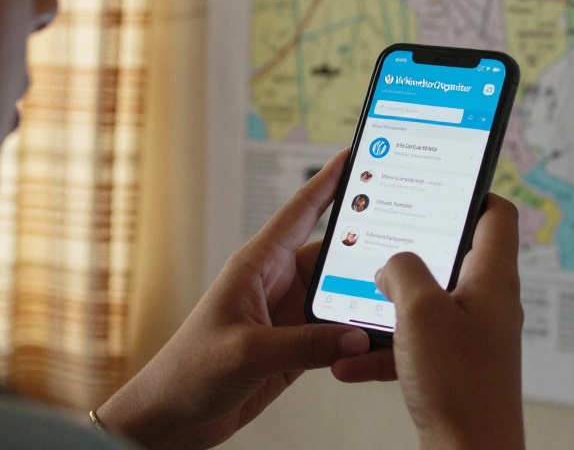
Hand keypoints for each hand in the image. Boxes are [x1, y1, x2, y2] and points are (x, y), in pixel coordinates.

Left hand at [97, 149, 371, 448]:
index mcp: (255, 266)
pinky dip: (355, 333)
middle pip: (330, 255)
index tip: (355, 155)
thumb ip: (305, 344)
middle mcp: (273, 285)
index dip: (327, 181)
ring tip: (398, 291)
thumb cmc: (186, 374)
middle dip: (364, 245)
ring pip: (337, 295)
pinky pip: (334, 332)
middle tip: (404, 232)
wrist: (170, 419)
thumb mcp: (248, 352)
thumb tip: (355, 334)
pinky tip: (376, 335)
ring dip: (362, 296)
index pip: (299, 213)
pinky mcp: (293, 348)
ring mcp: (284, 317)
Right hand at [332, 194, 525, 449]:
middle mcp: (488, 303)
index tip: (437, 185)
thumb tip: (392, 263)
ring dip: (387, 307)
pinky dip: (384, 349)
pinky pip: (415, 345)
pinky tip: (352, 362)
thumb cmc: (459, 386)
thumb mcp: (420, 310)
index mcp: (492, 277)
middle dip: (408, 254)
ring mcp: (473, 336)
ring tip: (354, 309)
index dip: (471, 192)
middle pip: (452, 257)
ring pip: (425, 304)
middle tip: (380, 245)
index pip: (496, 213)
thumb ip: (402, 269)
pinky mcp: (456, 367)